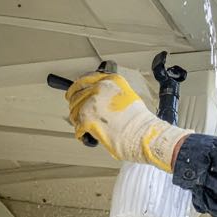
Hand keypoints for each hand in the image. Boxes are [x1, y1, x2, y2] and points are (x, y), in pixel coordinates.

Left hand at [65, 71, 191, 171]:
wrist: (143, 135)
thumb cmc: (140, 122)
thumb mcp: (127, 97)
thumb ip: (110, 94)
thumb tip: (100, 100)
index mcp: (110, 81)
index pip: (85, 80)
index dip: (77, 88)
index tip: (74, 93)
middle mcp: (100, 88)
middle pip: (76, 95)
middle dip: (76, 106)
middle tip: (78, 114)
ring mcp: (92, 103)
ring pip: (74, 111)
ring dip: (78, 121)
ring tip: (86, 128)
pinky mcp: (87, 119)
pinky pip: (77, 126)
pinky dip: (81, 133)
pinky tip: (88, 136)